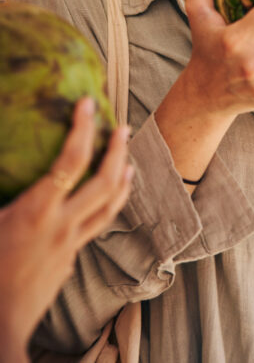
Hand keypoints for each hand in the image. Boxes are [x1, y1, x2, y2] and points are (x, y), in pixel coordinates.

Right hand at [0, 97, 132, 361]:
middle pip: (105, 181)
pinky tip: (104, 203)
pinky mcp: (70, 261)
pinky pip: (94, 228)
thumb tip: (4, 169)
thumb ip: (1, 191)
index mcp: (37, 211)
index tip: (89, 103)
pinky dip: (105, 209)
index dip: (82, 128)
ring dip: (123, 180)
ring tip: (130, 163)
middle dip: (117, 151)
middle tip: (123, 128)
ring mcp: (70, 245)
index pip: (70, 160)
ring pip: (110, 207)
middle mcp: (62, 225)